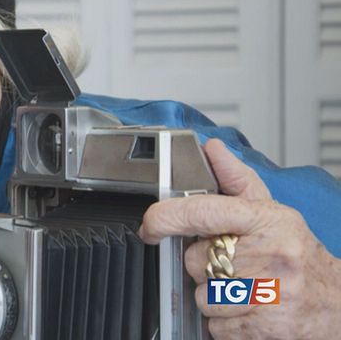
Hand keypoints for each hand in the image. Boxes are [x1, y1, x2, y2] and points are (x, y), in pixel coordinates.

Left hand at [138, 139, 340, 338]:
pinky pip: (216, 325)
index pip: (205, 211)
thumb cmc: (298, 255)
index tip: (150, 225)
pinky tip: (249, 310)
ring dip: (214, 297)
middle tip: (234, 266)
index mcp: (268, 220)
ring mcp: (271, 292)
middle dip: (205, 266)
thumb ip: (237, 181)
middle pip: (196, 261)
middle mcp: (272, 254)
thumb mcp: (273, 213)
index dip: (168, 216)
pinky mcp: (267, 327)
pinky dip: (225, 323)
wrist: (336, 302)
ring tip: (245, 289)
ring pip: (203, 296)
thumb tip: (212, 149)